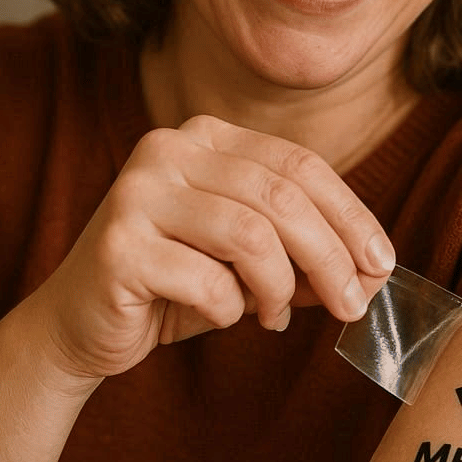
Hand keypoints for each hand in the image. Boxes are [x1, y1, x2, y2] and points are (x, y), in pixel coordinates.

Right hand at [34, 115, 395, 380]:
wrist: (79, 325)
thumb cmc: (175, 285)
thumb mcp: (249, 260)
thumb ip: (301, 251)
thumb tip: (371, 270)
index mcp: (205, 136)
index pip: (299, 164)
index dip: (350, 214)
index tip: (381, 263)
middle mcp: (168, 150)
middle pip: (281, 197)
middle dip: (331, 257)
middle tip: (354, 305)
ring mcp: (137, 192)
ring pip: (251, 235)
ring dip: (280, 288)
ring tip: (275, 316)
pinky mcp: (117, 244)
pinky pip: (208, 281)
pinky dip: (230, 310)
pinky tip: (222, 317)